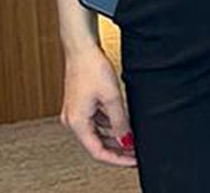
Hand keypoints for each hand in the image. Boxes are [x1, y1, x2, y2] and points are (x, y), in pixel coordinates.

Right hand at [60, 45, 134, 166]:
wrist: (82, 48)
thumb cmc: (92, 68)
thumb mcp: (112, 97)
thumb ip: (119, 121)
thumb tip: (126, 140)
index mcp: (77, 123)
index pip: (98, 151)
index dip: (118, 158)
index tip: (134, 161)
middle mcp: (73, 121)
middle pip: (97, 144)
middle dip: (117, 150)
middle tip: (136, 153)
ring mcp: (76, 112)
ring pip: (97, 133)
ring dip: (115, 138)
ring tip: (134, 140)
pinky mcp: (81, 104)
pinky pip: (96, 121)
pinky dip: (109, 126)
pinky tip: (124, 124)